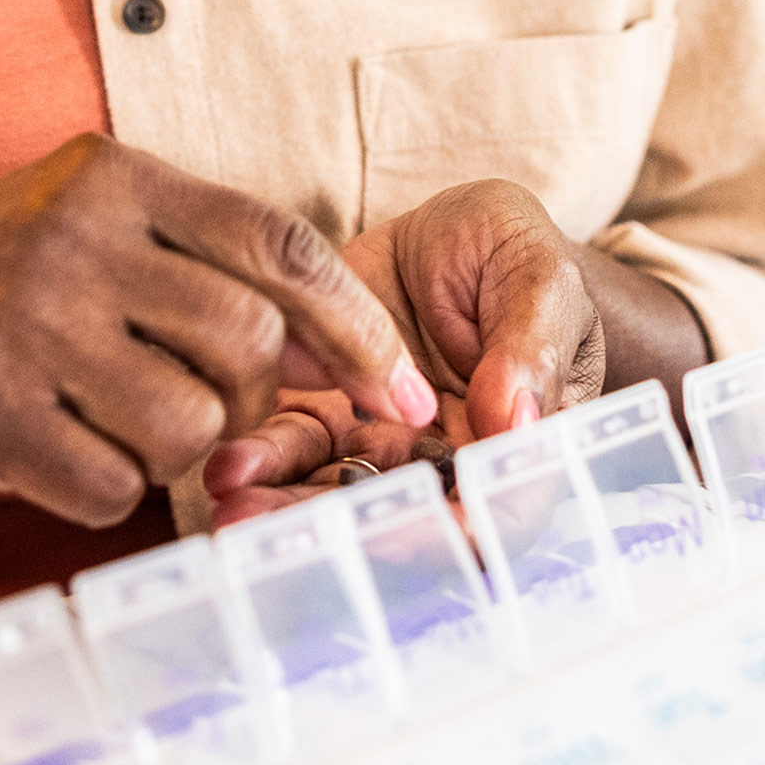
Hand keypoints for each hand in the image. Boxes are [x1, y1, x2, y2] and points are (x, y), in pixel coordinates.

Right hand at [0, 135, 434, 524]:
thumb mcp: (82, 223)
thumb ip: (199, 261)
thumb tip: (341, 344)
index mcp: (114, 177)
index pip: (283, 247)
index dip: (359, 329)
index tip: (403, 389)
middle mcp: (77, 240)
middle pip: (250, 343)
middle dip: (251, 400)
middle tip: (205, 411)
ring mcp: (30, 326)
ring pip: (192, 427)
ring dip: (173, 451)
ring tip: (113, 425)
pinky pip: (115, 488)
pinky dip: (102, 492)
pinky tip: (56, 454)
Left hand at [203, 180, 603, 522]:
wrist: (449, 230)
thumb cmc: (516, 256)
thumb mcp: (540, 278)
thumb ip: (530, 346)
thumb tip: (514, 421)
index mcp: (519, 443)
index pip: (497, 513)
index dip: (451, 535)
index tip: (393, 529)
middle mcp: (449, 461)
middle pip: (404, 520)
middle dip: (339, 534)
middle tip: (281, 529)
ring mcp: (386, 443)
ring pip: (338, 492)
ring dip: (286, 506)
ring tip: (232, 498)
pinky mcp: (328, 412)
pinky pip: (294, 446)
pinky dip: (260, 460)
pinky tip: (225, 463)